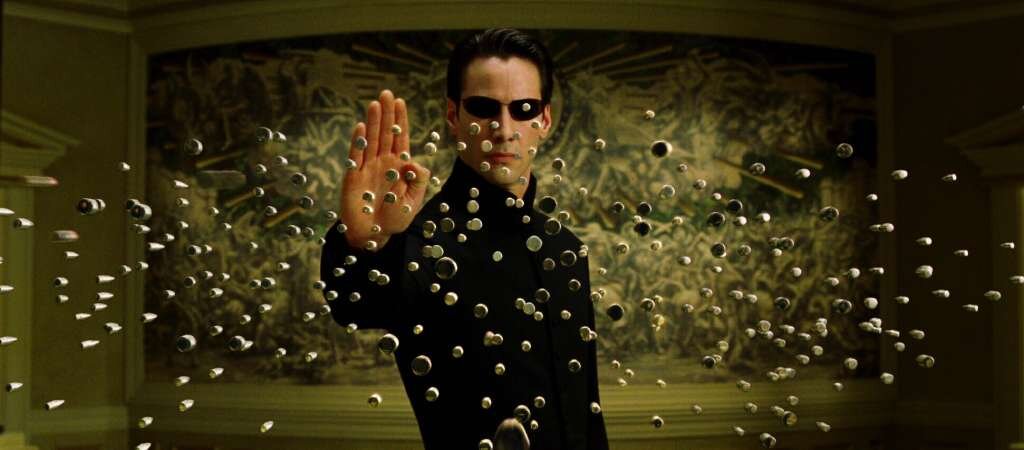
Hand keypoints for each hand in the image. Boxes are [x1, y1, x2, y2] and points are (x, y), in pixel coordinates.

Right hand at [340, 89, 430, 250]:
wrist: (373, 235)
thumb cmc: (394, 219)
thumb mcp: (414, 201)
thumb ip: (419, 180)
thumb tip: (415, 161)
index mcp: (399, 167)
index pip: (400, 139)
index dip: (400, 121)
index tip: (401, 102)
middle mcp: (383, 163)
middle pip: (385, 133)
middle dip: (387, 114)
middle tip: (387, 93)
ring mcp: (368, 168)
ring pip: (371, 140)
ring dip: (373, 122)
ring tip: (375, 104)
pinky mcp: (354, 176)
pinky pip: (356, 155)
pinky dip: (359, 141)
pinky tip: (361, 127)